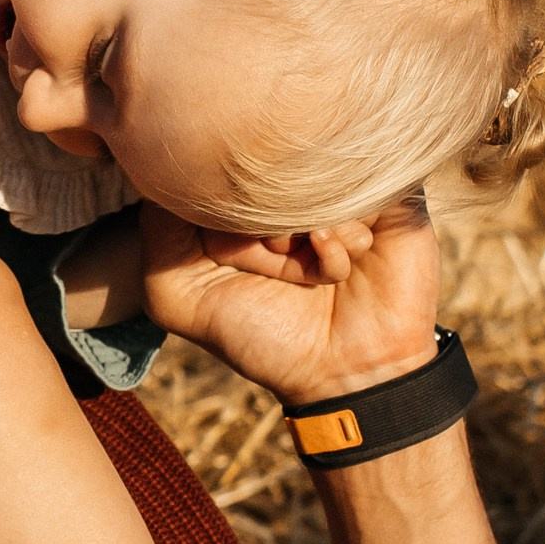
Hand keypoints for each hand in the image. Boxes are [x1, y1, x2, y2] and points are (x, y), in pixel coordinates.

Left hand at [139, 197, 442, 407]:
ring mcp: (337, 182)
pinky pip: (355, 191)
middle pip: (256, 169)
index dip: (213, 218)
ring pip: (307, 177)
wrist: (346, 374)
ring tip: (312, 274)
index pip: (208, 169)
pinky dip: (339, 241)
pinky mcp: (386, 193)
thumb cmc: (262, 335)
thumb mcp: (179, 295)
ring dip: (303, 237)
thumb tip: (162, 170)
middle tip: (277, 265)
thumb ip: (158, 232)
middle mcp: (288, 183)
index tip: (229, 261)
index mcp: (241, 197)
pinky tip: (342, 270)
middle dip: (258, 230)